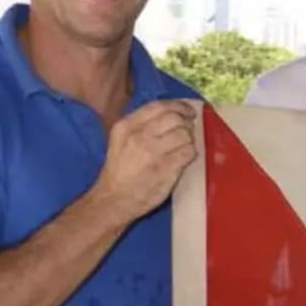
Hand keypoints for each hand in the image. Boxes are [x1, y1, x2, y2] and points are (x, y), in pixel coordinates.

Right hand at [92, 99, 198, 222]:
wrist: (114, 199)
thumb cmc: (119, 170)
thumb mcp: (121, 140)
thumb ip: (141, 125)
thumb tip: (173, 113)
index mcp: (126, 126)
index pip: (159, 106)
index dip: (178, 106)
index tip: (188, 111)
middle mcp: (139, 136)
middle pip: (174, 118)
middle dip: (187, 122)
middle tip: (189, 130)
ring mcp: (153, 152)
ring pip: (184, 134)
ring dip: (190, 139)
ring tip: (185, 146)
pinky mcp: (166, 168)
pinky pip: (188, 152)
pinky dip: (191, 153)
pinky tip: (185, 158)